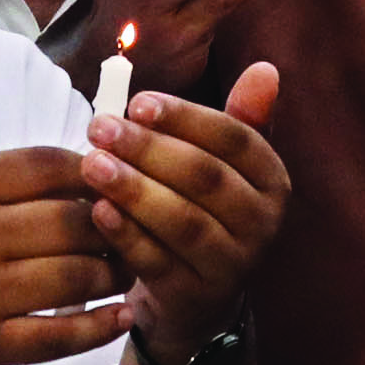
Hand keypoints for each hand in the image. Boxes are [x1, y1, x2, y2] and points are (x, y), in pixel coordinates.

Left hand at [89, 64, 290, 357]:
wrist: (199, 294)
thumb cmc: (205, 209)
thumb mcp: (225, 166)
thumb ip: (240, 119)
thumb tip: (264, 68)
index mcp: (273, 180)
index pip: (235, 139)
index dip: (185, 118)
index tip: (137, 101)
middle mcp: (262, 223)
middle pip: (206, 178)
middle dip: (149, 149)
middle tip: (100, 128)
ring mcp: (232, 264)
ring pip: (183, 222)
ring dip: (134, 190)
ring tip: (91, 164)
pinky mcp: (196, 296)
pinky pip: (159, 263)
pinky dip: (127, 236)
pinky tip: (97, 211)